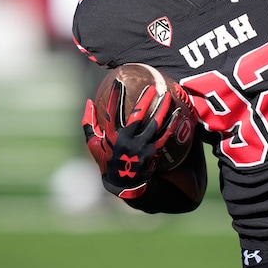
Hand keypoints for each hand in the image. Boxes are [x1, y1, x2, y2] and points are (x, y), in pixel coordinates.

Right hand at [82, 79, 175, 199]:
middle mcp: (126, 140)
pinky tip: (178, 114)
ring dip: (162, 109)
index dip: (114, 96)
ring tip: (168, 96)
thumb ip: (89, 123)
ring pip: (154, 124)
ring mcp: (141, 147)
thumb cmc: (107, 160)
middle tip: (152, 87)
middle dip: (145, 99)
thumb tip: (88, 102)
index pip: (112, 112)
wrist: (122, 185)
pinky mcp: (152, 153)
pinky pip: (165, 136)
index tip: (118, 82)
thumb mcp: (93, 144)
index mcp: (111, 135)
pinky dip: (172, 124)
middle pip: (138, 115)